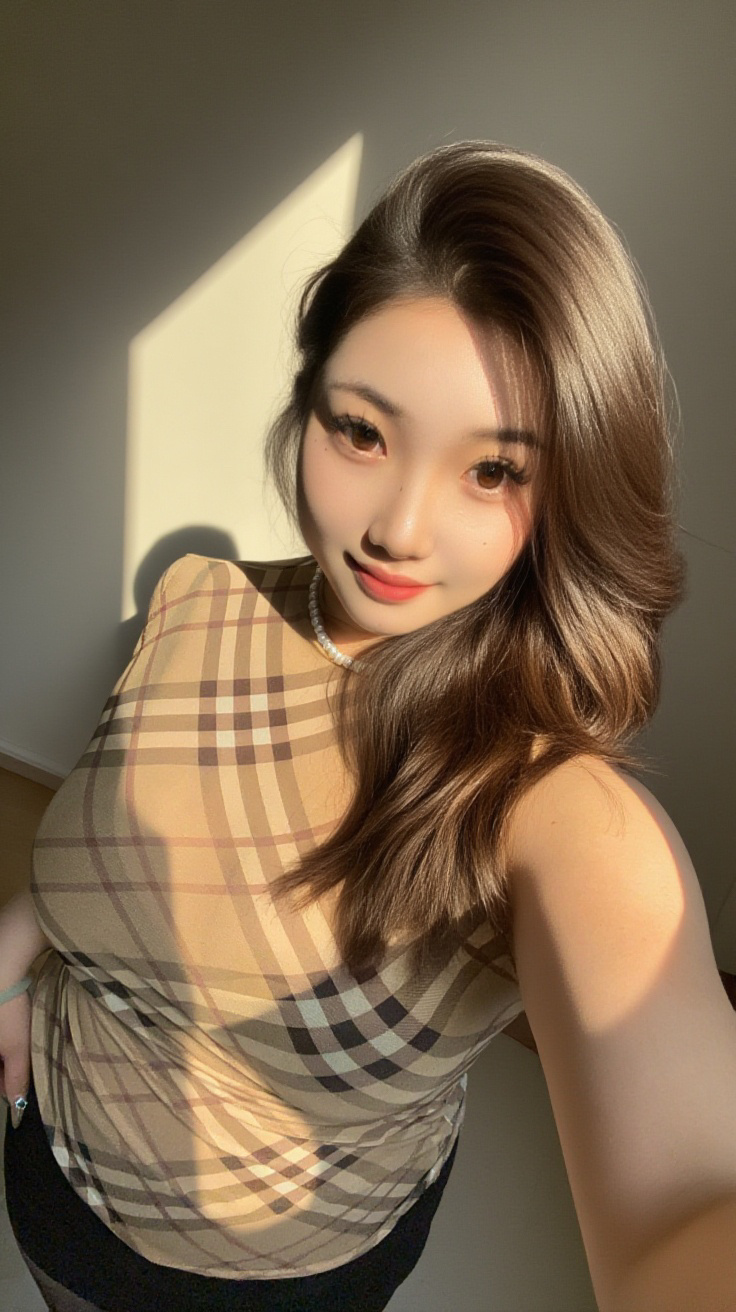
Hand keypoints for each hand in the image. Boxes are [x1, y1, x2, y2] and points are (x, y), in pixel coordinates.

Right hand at [0, 988, 30, 1126]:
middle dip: (4, 1068)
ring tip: (20, 1049)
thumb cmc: (8, 1015)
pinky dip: (2, 1040)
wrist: (3, 972)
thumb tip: (15, 1104)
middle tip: (23, 1066)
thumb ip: (15, 1078)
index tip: (21, 1085)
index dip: (5, 1087)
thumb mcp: (16, 1050)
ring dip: (3, 1054)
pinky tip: (13, 1032)